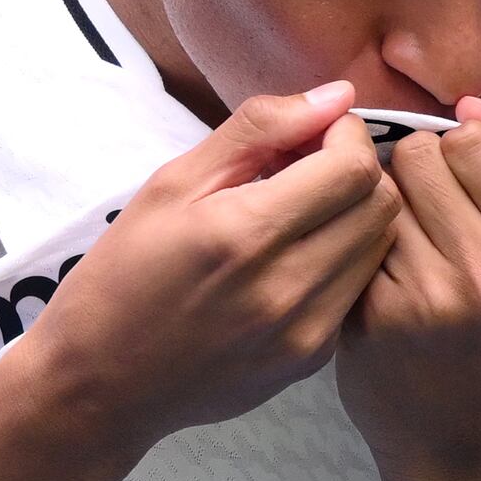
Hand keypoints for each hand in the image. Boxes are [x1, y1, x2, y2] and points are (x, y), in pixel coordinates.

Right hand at [16, 81, 408, 449]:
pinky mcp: (311, 361)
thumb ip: (258, 130)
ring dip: (355, 215)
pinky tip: (295, 259)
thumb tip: (337, 96)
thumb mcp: (171, 183)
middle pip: (380, 205)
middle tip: (308, 168)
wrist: (101, 385)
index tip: (312, 133)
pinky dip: (342, 260)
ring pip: (379, 248)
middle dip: (356, 169)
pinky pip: (357, 290)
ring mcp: (305, 333)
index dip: (344, 135)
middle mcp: (287, 288)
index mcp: (244, 233)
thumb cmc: (123, 274)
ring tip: (301, 213)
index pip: (352, 166)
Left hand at [334, 97, 480, 480]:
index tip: (462, 190)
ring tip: (406, 252)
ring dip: (385, 210)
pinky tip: (381, 282)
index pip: (477, 137)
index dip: (458, 154)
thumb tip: (475, 104)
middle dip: (416, 177)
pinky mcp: (376, 315)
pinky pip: (353, 237)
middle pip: (420, 155)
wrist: (469, 448)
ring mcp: (432, 294)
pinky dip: (361, 250)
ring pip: (379, 191)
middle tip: (429, 224)